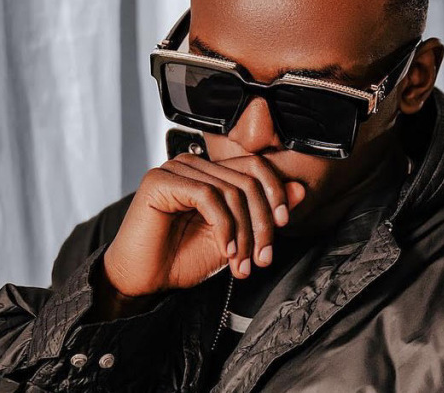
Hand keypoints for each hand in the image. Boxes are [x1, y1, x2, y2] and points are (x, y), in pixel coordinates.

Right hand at [102, 153, 305, 299]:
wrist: (144, 280)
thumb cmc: (183, 259)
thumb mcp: (235, 237)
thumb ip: (263, 212)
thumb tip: (300, 189)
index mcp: (211, 172)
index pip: (255, 166)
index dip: (275, 192)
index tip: (283, 225)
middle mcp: (194, 164)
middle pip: (247, 180)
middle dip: (262, 223)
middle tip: (263, 259)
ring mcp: (176, 168)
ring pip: (231, 191)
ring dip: (244, 233)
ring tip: (241, 264)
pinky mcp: (160, 181)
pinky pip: (208, 196)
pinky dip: (224, 227)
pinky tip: (225, 250)